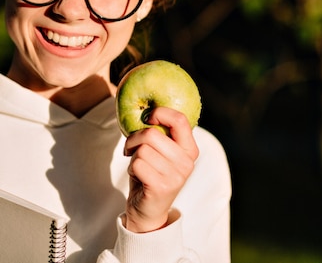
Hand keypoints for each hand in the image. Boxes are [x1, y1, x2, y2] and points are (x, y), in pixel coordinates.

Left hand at [123, 107, 198, 232]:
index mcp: (190, 150)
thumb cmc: (150, 175)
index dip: (160, 112)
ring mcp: (176, 176)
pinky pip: (137, 163)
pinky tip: (138, 178)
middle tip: (131, 149)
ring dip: (133, 157)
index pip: (180, 120)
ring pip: (142, 149)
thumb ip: (160, 135)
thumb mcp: (160, 153)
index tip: (148, 117)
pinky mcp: (162, 186)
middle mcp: (187, 163)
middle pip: (152, 134)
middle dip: (134, 139)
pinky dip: (131, 169)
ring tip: (139, 167)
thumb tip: (146, 110)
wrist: (148, 211)